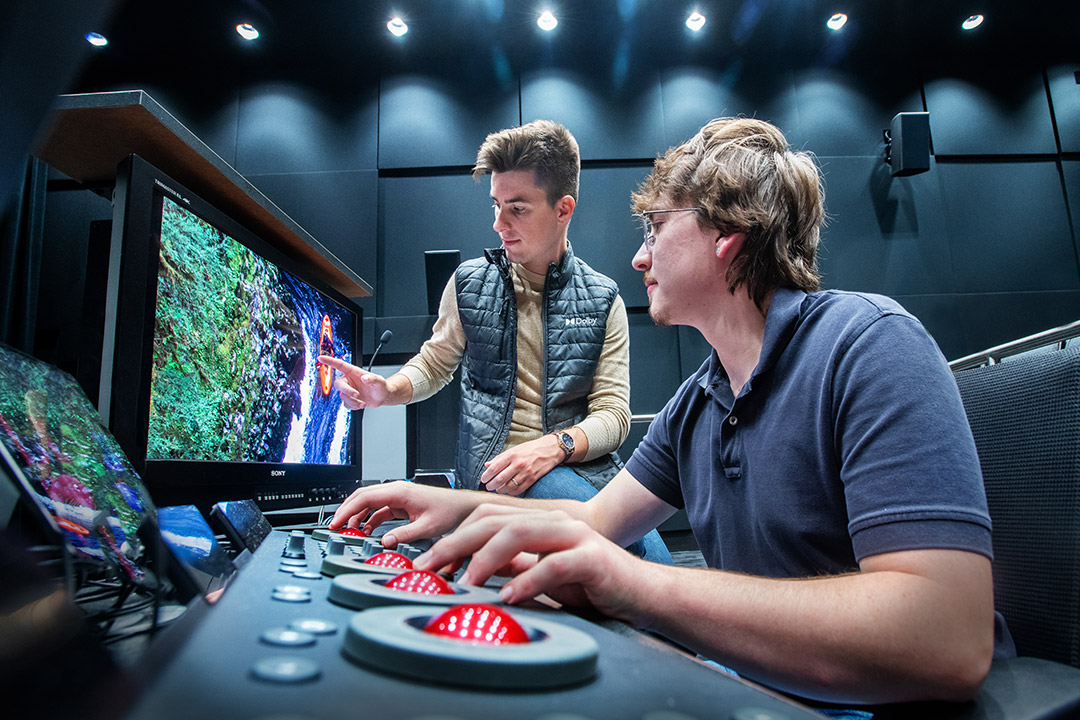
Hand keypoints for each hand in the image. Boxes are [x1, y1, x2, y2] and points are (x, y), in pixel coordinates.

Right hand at [318, 355, 392, 409]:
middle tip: (357, 395)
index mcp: (354, 372)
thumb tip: (364, 378)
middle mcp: (349, 380)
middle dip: (347, 391)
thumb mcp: (379, 381)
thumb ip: (373, 378)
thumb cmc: (381, 386)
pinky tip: (361, 404)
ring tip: (363, 402)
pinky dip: (353, 406)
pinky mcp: (350, 399)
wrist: (383, 396)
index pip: (339, 365)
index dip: (329, 361)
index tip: (321, 358)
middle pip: (338, 384)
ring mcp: (349, 390)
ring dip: (353, 401)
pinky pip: (346, 404)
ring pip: (343, 397)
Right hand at [329, 480, 482, 548]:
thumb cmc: (449, 511)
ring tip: (349, 531)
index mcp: (400, 492)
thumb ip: (404, 535)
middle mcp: (396, 491)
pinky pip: (379, 510)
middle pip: (363, 497)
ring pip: (369, 503)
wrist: (462, 507)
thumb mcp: (427, 527)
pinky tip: (366, 531)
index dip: (347, 510)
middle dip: (347, 512)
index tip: (337, 522)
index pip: (365, 498)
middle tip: (335, 527)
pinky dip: (369, 519)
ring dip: (357, 516)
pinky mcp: (401, 504)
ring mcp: (398, 497)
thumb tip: (385, 542)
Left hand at [414, 503, 641, 618]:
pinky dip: (527, 580)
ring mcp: (575, 536)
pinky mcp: (592, 557)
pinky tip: (509, 596)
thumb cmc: (592, 584)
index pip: (487, 517)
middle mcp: (554, 522)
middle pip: (496, 520)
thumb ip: (511, 566)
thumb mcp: (541, 574)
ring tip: (466, 581)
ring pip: (520, 532)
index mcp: (539, 522)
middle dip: (457, 543)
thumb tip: (470, 570)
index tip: (430, 563)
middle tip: (431, 569)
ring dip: (486, 558)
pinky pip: (554, 564)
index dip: (454, 537)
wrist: (641, 593)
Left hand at [480, 436, 562, 495]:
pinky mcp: (532, 479)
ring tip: (497, 489)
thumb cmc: (529, 449)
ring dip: (500, 490)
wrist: (549, 449)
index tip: (483, 479)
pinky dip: (511, 492)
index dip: (486, 475)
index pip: (494, 468)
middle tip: (488, 487)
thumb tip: (486, 465)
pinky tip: (508, 491)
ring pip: (508, 486)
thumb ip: (499, 458)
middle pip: (500, 479)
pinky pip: (518, 490)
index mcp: (511, 455)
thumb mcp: (513, 450)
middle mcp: (518, 464)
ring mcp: (526, 472)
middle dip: (491, 485)